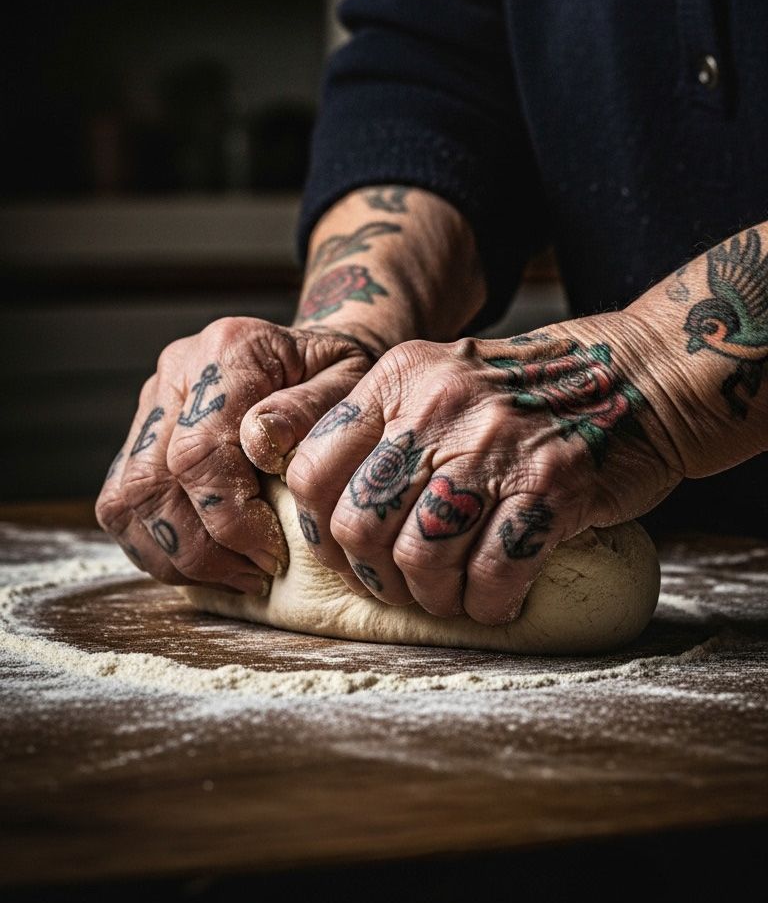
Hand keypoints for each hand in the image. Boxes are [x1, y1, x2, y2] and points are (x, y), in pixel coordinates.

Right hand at [96, 318, 376, 592]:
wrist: (323, 359)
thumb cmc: (346, 379)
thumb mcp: (351, 385)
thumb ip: (309, 410)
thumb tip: (260, 444)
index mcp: (229, 351)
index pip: (199, 453)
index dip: (229, 519)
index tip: (273, 554)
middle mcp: (178, 370)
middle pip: (150, 482)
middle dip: (200, 549)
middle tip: (254, 576)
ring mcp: (152, 399)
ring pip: (125, 499)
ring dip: (173, 554)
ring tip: (231, 575)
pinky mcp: (142, 430)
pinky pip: (122, 502)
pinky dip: (157, 545)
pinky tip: (206, 561)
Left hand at [286, 314, 685, 623]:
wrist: (636, 377)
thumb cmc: (528, 394)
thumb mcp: (443, 379)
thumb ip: (387, 428)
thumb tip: (331, 515)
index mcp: (399, 377)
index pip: (313, 469)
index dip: (319, 531)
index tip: (346, 555)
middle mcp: (437, 406)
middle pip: (359, 524)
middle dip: (374, 577)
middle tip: (402, 586)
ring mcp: (496, 446)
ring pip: (420, 557)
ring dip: (432, 597)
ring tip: (453, 595)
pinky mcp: (552, 487)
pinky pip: (493, 573)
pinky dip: (488, 603)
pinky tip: (497, 599)